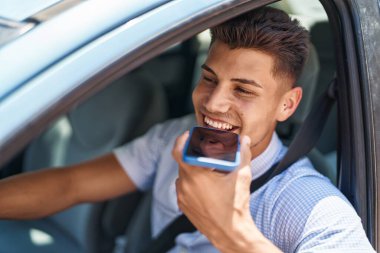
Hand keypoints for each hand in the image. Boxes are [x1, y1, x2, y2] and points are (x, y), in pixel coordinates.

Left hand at [173, 132, 280, 251]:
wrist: (230, 233)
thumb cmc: (235, 205)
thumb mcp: (242, 177)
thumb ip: (242, 154)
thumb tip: (244, 140)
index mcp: (195, 175)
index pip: (178, 151)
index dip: (182, 140)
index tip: (188, 135)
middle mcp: (184, 185)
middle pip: (183, 162)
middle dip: (193, 155)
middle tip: (205, 153)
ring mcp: (182, 196)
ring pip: (183, 175)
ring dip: (192, 169)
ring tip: (207, 170)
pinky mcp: (183, 206)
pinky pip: (183, 188)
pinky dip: (191, 183)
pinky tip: (205, 185)